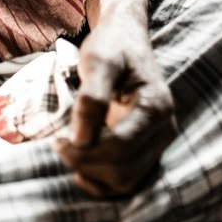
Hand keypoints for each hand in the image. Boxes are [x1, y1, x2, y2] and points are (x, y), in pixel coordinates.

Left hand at [55, 15, 176, 198]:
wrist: (125, 38)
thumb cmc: (111, 46)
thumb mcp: (97, 61)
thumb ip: (91, 99)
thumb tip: (79, 141)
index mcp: (156, 106)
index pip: (121, 147)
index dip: (85, 151)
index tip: (58, 140)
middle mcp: (164, 129)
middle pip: (123, 169)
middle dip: (86, 163)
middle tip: (59, 144)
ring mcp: (157, 142)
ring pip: (126, 181)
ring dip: (92, 174)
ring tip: (69, 152)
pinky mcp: (146, 149)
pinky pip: (127, 181)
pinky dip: (102, 182)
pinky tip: (80, 169)